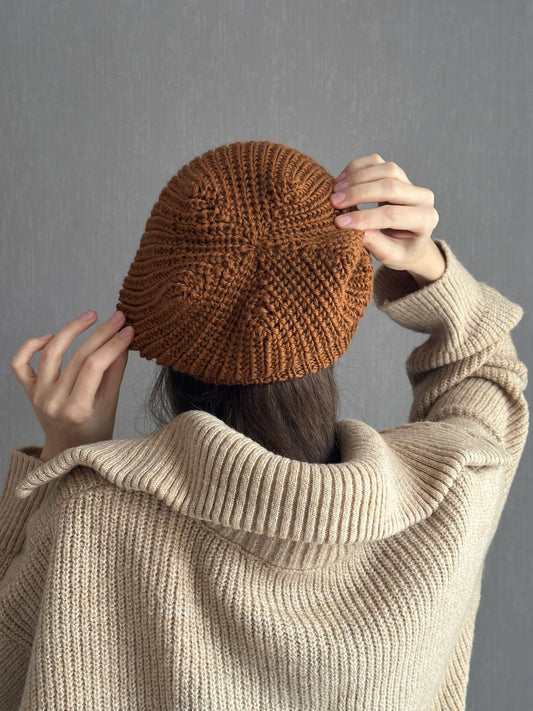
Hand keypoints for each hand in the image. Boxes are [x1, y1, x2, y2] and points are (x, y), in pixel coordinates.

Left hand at [10, 309, 133, 460]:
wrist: (68, 450)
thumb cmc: (94, 431)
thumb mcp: (111, 405)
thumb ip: (115, 372)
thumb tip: (124, 340)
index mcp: (77, 410)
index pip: (96, 366)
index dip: (113, 344)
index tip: (128, 330)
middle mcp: (54, 402)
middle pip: (78, 357)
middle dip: (102, 333)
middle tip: (118, 318)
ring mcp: (38, 396)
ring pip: (51, 353)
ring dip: (71, 330)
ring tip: (91, 316)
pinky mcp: (29, 391)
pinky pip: (21, 363)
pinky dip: (31, 346)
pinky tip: (49, 336)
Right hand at [330, 153, 439, 270]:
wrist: (408, 238)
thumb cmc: (399, 249)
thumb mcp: (390, 255)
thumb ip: (374, 244)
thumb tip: (352, 230)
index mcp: (425, 220)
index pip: (393, 215)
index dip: (364, 218)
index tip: (339, 223)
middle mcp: (423, 197)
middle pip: (390, 186)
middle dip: (359, 193)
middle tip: (334, 202)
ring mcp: (410, 181)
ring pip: (385, 169)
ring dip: (357, 177)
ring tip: (336, 191)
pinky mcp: (396, 172)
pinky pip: (376, 161)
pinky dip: (356, 168)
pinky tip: (341, 181)